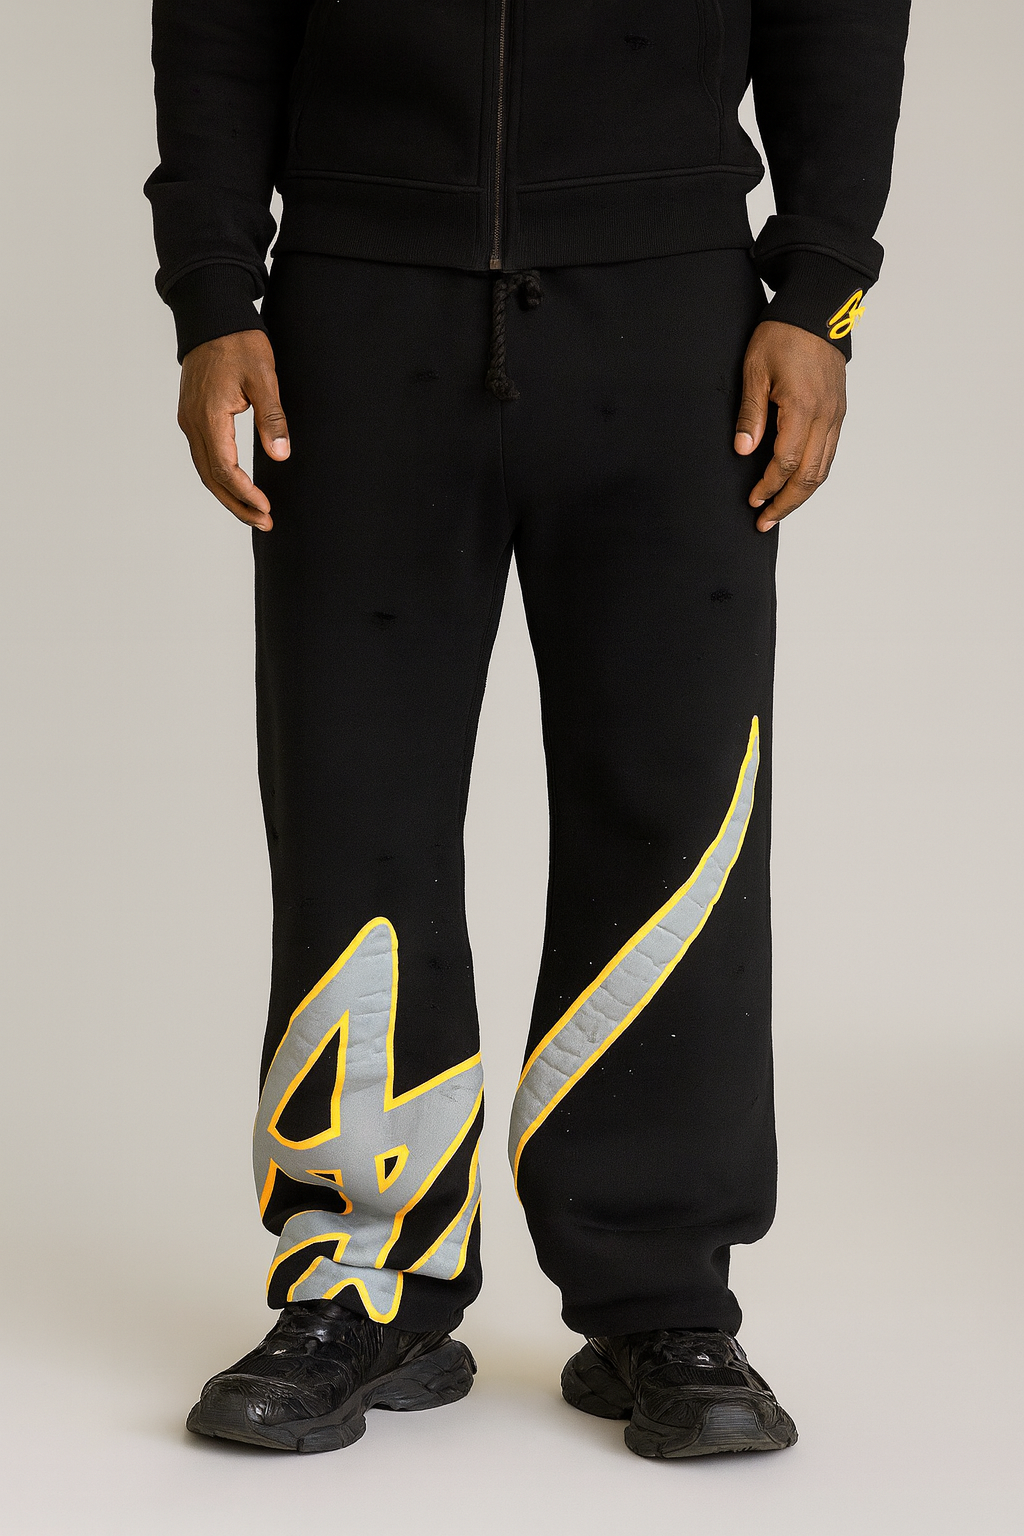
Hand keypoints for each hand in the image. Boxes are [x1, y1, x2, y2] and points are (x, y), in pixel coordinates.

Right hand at [177, 329, 289, 531]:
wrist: (212, 317)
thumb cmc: (239, 343)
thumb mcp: (264, 377)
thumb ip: (272, 417)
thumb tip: (281, 455)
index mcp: (208, 417)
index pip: (225, 469)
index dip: (246, 493)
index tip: (267, 507)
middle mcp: (192, 423)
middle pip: (212, 478)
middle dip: (237, 504)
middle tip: (264, 523)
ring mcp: (189, 420)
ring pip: (206, 470)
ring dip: (229, 495)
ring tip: (254, 513)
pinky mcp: (193, 416)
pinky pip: (204, 456)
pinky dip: (220, 477)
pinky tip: (238, 487)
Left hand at [734, 321, 846, 531]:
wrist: (817, 312)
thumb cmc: (782, 335)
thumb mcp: (755, 370)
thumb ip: (750, 413)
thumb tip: (743, 450)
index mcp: (802, 407)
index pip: (786, 462)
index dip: (768, 486)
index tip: (752, 500)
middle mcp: (825, 416)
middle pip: (809, 475)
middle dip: (786, 503)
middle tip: (765, 522)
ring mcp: (836, 415)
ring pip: (823, 469)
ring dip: (802, 495)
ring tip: (780, 510)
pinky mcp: (839, 412)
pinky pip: (829, 454)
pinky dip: (814, 476)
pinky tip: (797, 485)